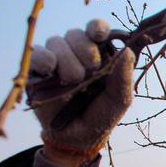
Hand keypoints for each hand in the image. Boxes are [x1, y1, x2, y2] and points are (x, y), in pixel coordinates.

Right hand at [28, 20, 134, 166]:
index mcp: (100, 55)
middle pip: (76, 33)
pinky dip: (44, 58)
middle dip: (84, 49)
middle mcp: (77, 53)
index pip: (97, 29)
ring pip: (57, 41)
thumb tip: (128, 50)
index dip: (96, 28)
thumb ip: (124, 76)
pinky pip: (38, 53)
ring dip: (67, 60)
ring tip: (73, 81)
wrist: (76, 138)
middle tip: (90, 70)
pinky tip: (51, 70)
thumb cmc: (102, 116)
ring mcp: (57, 60)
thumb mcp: (119, 99)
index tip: (98, 35)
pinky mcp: (38, 70)